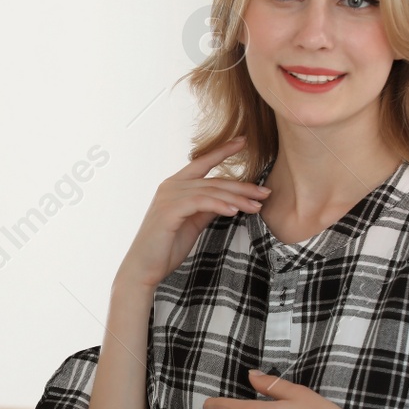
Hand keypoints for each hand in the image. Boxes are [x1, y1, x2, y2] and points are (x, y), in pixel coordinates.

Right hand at [114, 136, 271, 293]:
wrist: (143, 268)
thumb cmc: (165, 247)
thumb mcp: (192, 223)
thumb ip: (206, 208)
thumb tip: (227, 201)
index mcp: (175, 186)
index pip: (202, 163)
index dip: (223, 150)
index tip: (243, 141)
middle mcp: (171, 186)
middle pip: (213, 180)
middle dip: (242, 186)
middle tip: (265, 192)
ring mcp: (169, 197)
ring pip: (210, 191)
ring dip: (237, 198)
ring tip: (256, 206)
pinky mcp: (169, 210)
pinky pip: (200, 202)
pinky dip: (220, 205)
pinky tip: (235, 211)